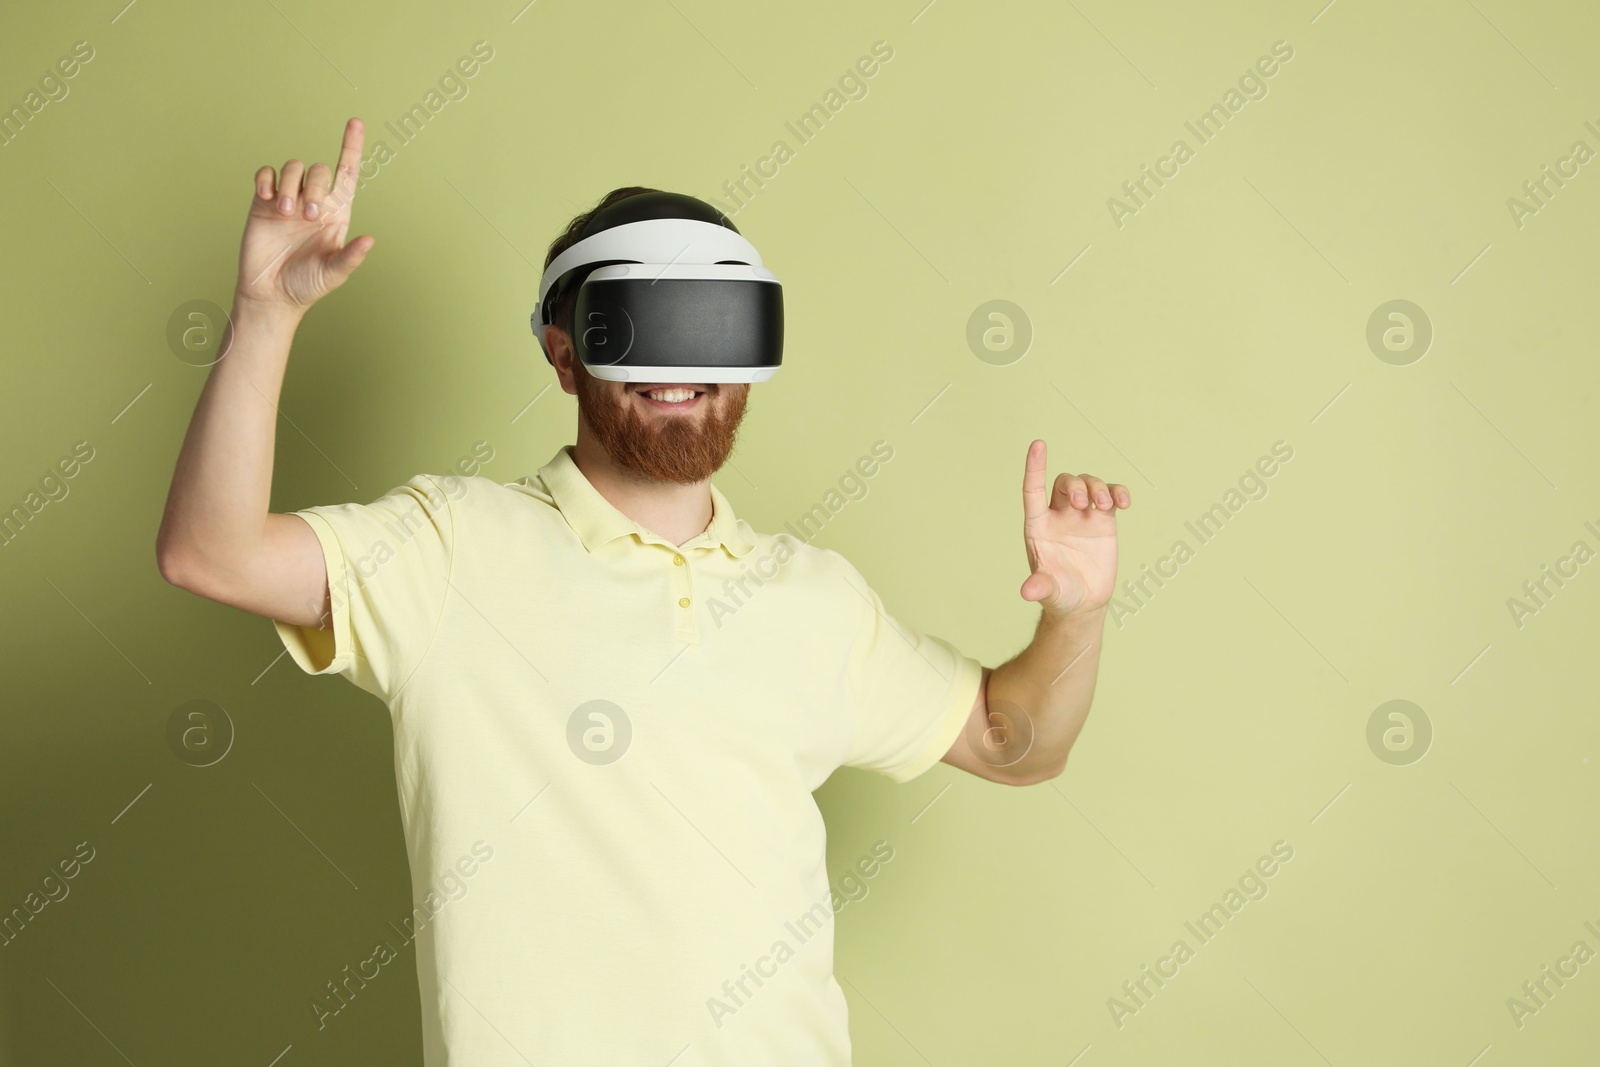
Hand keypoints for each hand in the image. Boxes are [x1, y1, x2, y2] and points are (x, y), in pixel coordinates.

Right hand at [236, 117, 373, 312]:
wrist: (271, 294)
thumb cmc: (307, 285)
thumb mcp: (333, 274)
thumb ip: (350, 257)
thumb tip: (370, 240)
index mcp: (337, 213)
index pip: (347, 173)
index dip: (351, 147)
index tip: (355, 122)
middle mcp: (315, 202)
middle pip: (319, 170)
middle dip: (315, 187)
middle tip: (308, 216)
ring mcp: (288, 200)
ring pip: (292, 168)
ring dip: (290, 185)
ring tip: (286, 212)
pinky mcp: (263, 203)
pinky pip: (265, 175)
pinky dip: (266, 180)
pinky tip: (268, 198)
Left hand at [1018, 439, 1130, 617]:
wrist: (1083, 602)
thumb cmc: (1059, 594)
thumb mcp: (1049, 591)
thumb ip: (1040, 587)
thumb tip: (1026, 592)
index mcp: (1038, 525)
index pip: (1033, 489)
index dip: (1034, 466)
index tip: (1038, 443)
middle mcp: (1058, 515)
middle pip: (1064, 483)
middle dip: (1075, 485)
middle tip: (1085, 504)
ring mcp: (1082, 515)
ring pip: (1088, 484)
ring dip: (1098, 488)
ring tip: (1105, 505)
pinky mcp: (1104, 520)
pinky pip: (1111, 496)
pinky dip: (1118, 492)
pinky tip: (1124, 503)